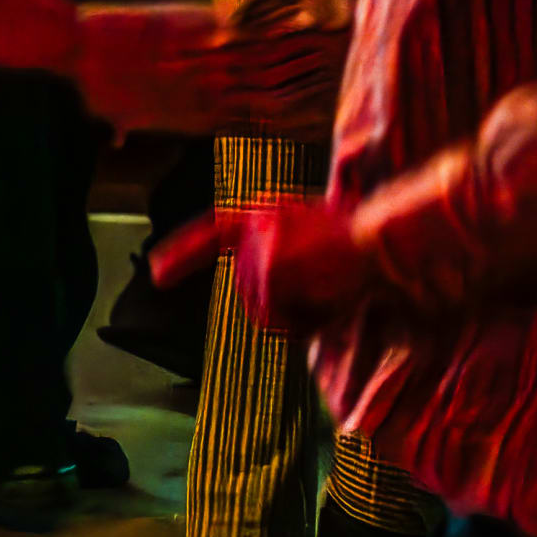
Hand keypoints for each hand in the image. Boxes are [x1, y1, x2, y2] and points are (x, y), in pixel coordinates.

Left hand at [150, 196, 380, 325]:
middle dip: (284, 307)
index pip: (212, 232)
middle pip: (248, 293)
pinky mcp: (268, 271)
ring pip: (261, 314)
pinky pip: (277, 323)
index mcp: (264, 213)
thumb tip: (257, 298)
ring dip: (297, 317)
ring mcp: (257, 249)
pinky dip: (303, 324)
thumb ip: (275, 258)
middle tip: (327, 288)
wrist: (381, 241)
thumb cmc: (358, 244)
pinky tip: (326, 299)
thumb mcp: (309, 238)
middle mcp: (253, 227)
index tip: (155, 271)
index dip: (182, 253)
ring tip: (330, 289)